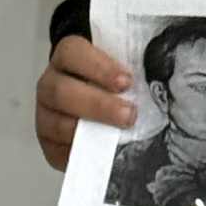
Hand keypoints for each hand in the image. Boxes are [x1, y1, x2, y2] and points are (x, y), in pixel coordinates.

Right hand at [34, 34, 134, 170]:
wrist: (92, 97)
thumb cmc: (111, 77)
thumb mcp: (118, 63)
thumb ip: (132, 63)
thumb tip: (161, 70)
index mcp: (67, 56)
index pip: (73, 53)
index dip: (99, 68)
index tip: (127, 82)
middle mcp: (50, 83)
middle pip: (63, 91)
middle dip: (98, 105)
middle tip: (129, 115)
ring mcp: (44, 114)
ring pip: (57, 123)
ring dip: (90, 131)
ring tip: (120, 135)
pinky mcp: (47, 143)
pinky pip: (57, 151)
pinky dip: (79, 153)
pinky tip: (102, 152)